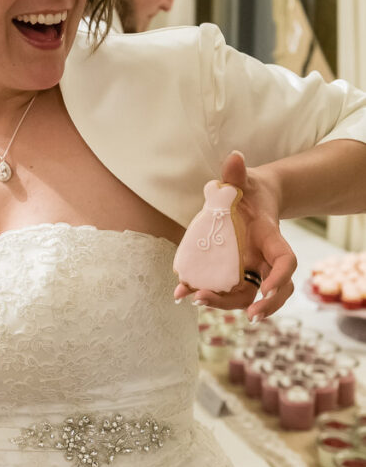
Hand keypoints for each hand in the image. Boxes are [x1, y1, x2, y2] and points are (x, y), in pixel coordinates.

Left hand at [173, 151, 296, 320]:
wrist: (251, 198)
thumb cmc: (249, 189)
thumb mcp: (243, 180)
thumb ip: (237, 173)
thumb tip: (234, 157)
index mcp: (271, 237)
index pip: (285, 261)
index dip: (280, 277)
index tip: (266, 289)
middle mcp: (264, 258)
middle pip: (269, 288)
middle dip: (258, 303)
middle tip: (233, 309)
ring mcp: (250, 268)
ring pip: (247, 294)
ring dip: (225, 304)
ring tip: (197, 300)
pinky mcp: (234, 272)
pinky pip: (225, 289)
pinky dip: (206, 294)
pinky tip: (182, 293)